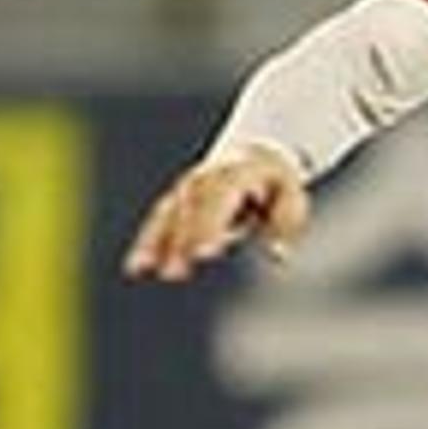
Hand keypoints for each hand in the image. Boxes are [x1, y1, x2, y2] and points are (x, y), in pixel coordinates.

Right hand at [124, 145, 310, 281]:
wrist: (255, 156)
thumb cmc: (277, 184)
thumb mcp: (291, 198)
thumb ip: (284, 225)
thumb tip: (277, 255)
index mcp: (234, 175)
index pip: (217, 202)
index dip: (208, 228)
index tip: (204, 254)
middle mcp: (203, 179)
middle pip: (188, 211)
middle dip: (180, 242)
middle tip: (174, 272)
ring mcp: (186, 188)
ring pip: (167, 216)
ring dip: (154, 243)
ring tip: (142, 270)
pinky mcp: (176, 201)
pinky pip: (158, 222)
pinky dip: (147, 243)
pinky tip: (136, 267)